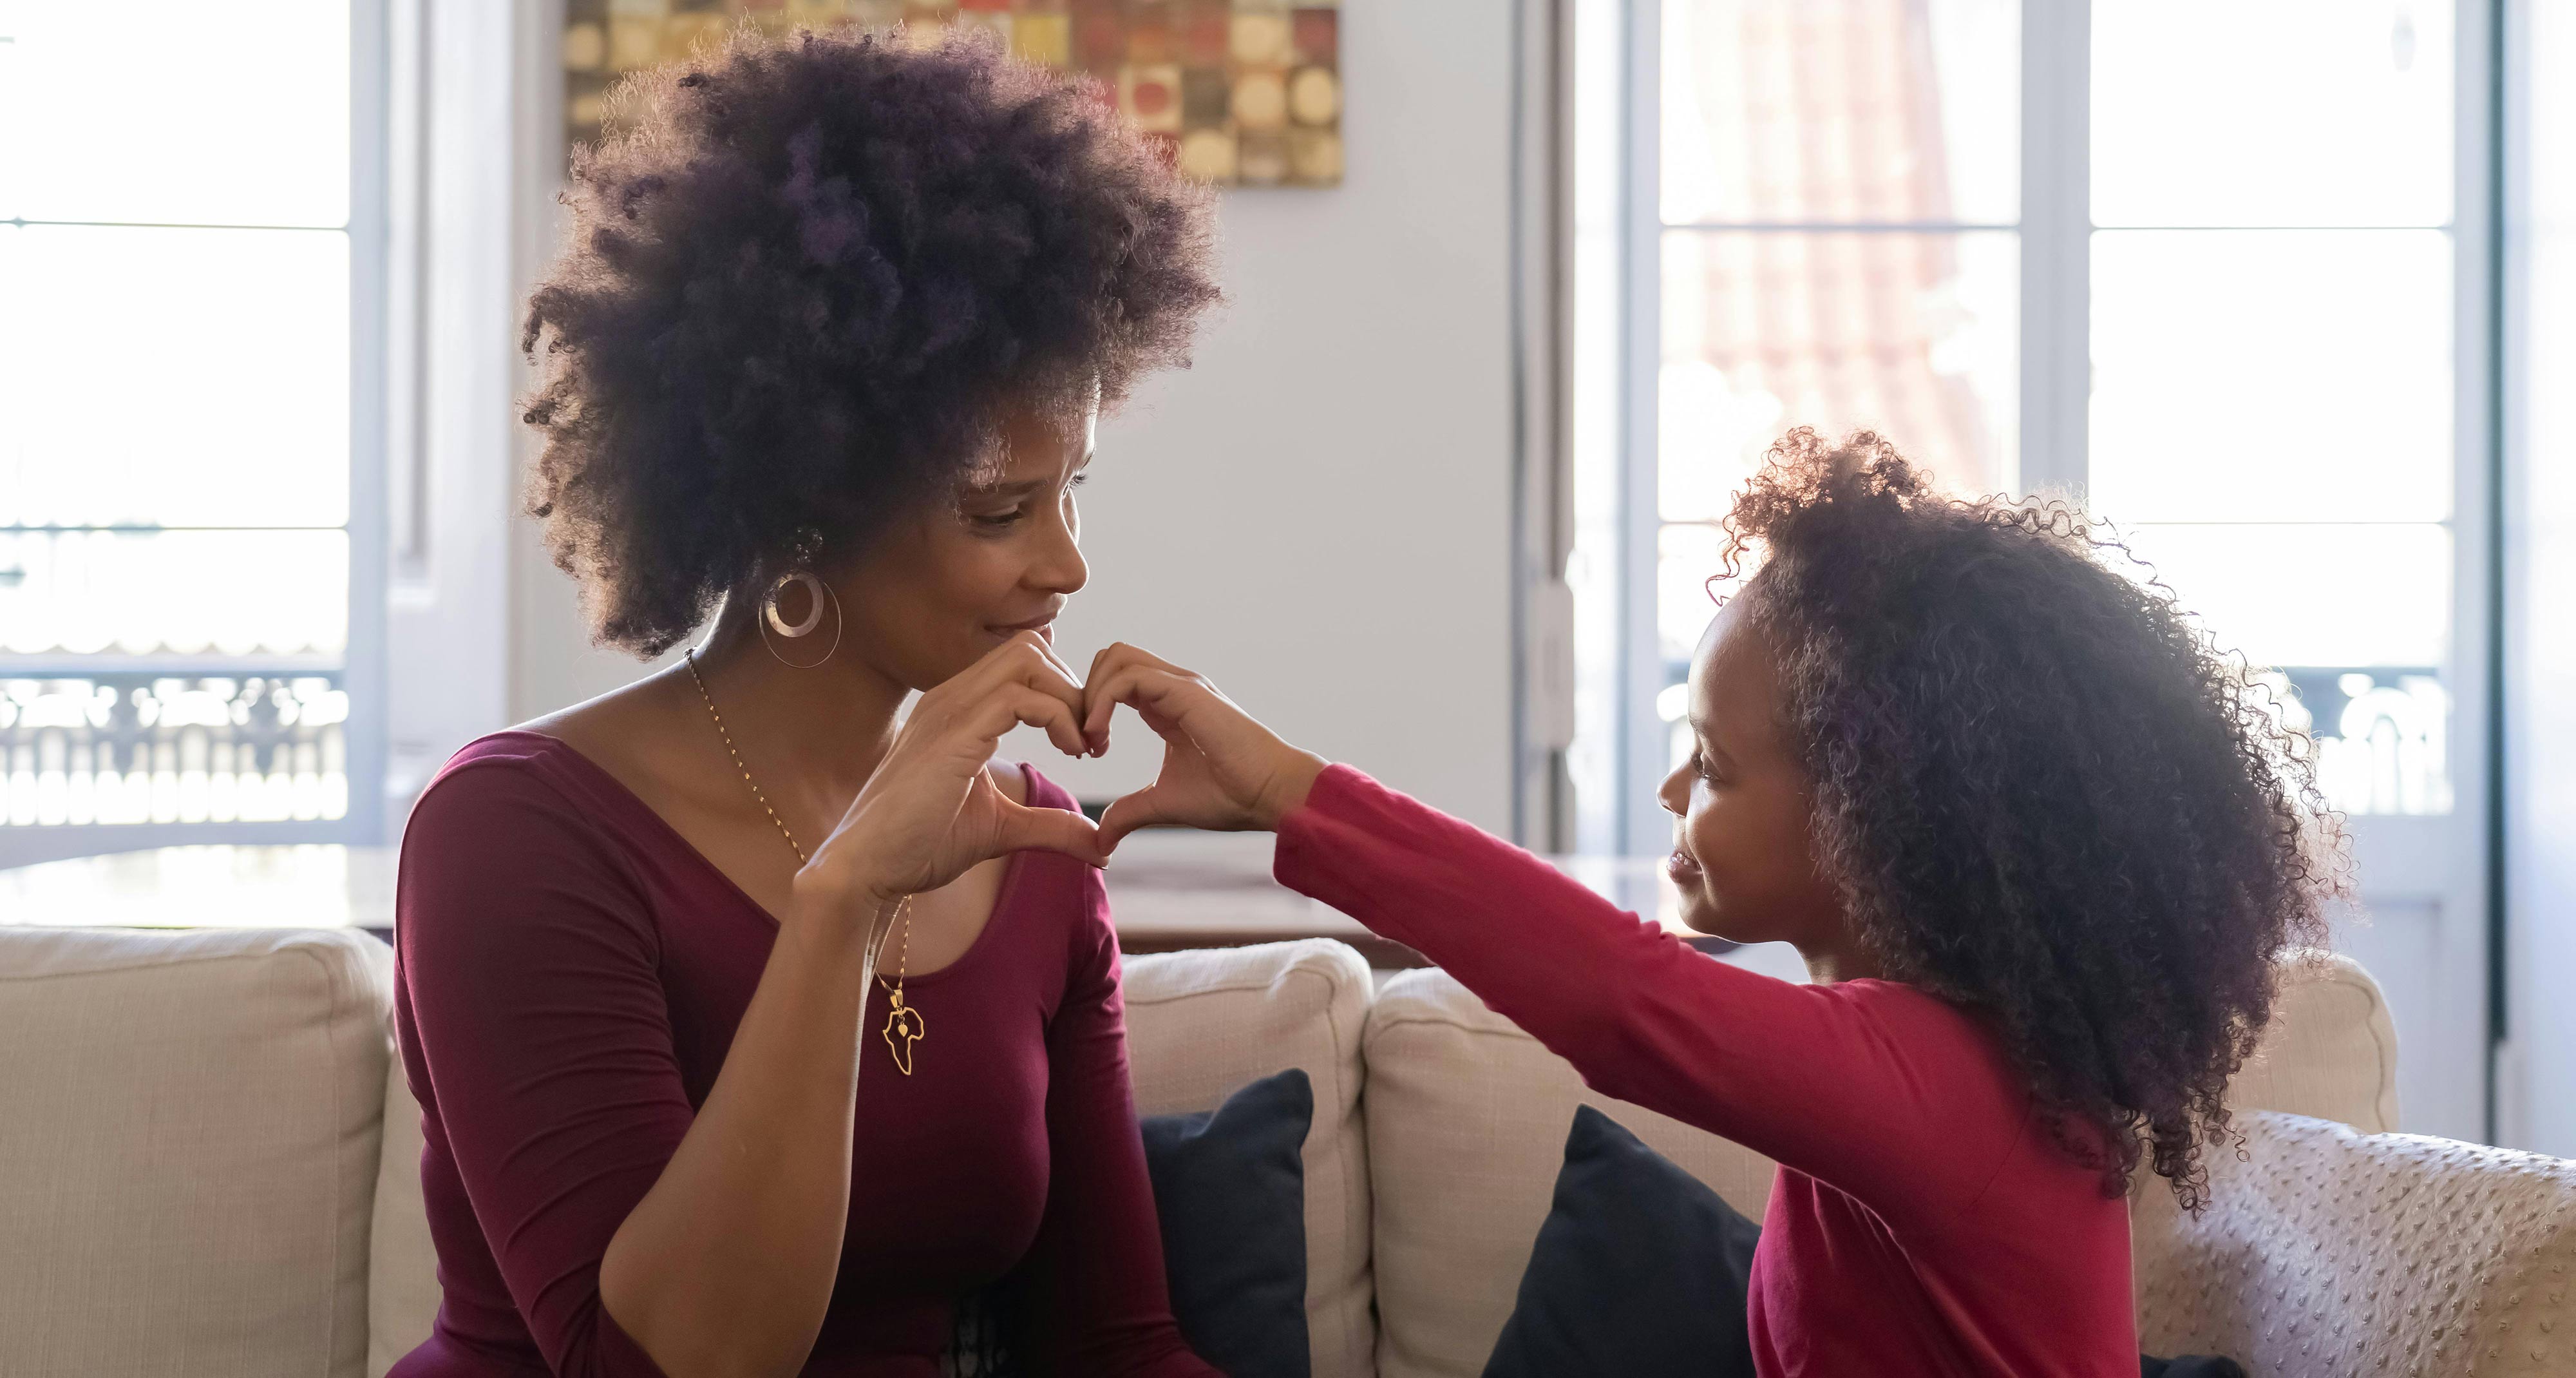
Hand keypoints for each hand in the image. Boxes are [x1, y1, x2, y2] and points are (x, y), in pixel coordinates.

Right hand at [798, 633, 1104, 912]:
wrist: (868, 868)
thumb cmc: (921, 845)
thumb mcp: (1002, 829)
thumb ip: (1050, 827)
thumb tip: (1101, 845)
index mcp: (958, 709)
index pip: (1024, 661)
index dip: (1065, 693)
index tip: (1084, 742)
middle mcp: (952, 697)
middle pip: (1031, 649)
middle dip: (1074, 688)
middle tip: (1090, 741)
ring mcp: (949, 710)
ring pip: (1030, 660)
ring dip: (1070, 698)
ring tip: (1082, 746)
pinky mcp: (954, 735)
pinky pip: (1020, 697)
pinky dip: (1059, 717)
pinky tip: (1069, 751)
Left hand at [1080, 643, 1327, 851]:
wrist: (1271, 795)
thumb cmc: (1230, 796)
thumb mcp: (1164, 804)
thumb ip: (1129, 813)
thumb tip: (1101, 839)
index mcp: (1166, 705)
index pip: (1115, 680)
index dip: (1091, 708)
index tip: (1090, 750)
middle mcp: (1171, 687)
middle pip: (1111, 657)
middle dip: (1085, 693)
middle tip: (1086, 739)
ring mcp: (1179, 685)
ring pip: (1116, 656)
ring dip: (1091, 695)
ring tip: (1093, 738)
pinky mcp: (1184, 692)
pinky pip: (1127, 678)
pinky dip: (1102, 702)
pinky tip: (1101, 738)